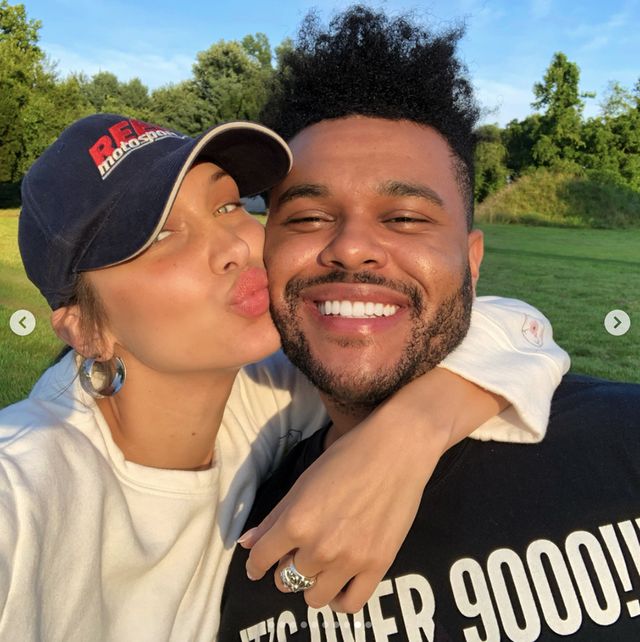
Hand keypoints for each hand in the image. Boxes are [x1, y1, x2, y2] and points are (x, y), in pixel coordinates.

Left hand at [239, 369, 505, 611]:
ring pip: (314, 597)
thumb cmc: (346, 458)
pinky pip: (350, 604)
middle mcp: (318, 548)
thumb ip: (274, 517)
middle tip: (297, 555)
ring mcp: (348, 561)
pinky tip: (338, 585)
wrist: (396, 451)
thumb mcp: (303, 482)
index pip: (261, 559)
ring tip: (319, 569)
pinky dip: (339, 600)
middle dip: (286, 569)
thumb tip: (246, 543)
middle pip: (286, 580)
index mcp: (295, 522)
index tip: (257, 567)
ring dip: (311, 585)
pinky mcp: (377, 567)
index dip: (255, 565)